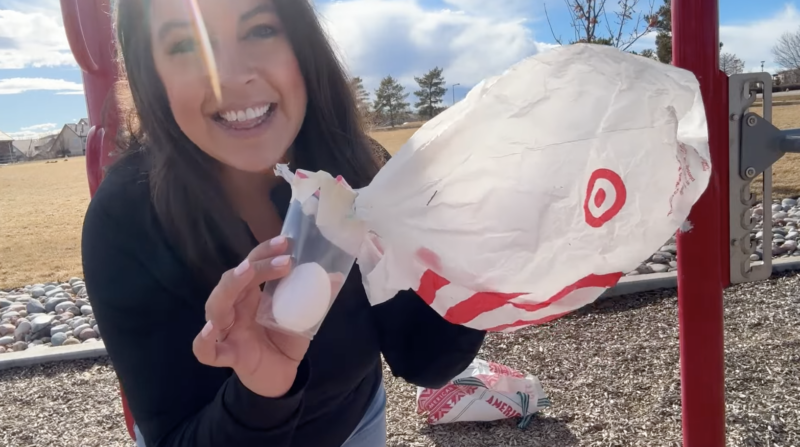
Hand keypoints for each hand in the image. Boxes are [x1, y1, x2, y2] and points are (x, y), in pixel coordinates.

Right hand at [192, 236, 310, 397]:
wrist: (281, 375)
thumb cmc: (284, 340)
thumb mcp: (304, 317)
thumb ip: (316, 299)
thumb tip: (335, 277)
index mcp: (250, 295)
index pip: (252, 265)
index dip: (265, 252)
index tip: (287, 242)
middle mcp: (234, 308)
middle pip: (233, 280)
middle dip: (256, 265)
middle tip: (285, 260)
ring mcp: (228, 331)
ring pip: (216, 306)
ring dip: (230, 287)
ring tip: (246, 272)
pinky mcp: (228, 355)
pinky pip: (206, 350)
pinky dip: (204, 340)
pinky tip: (211, 329)